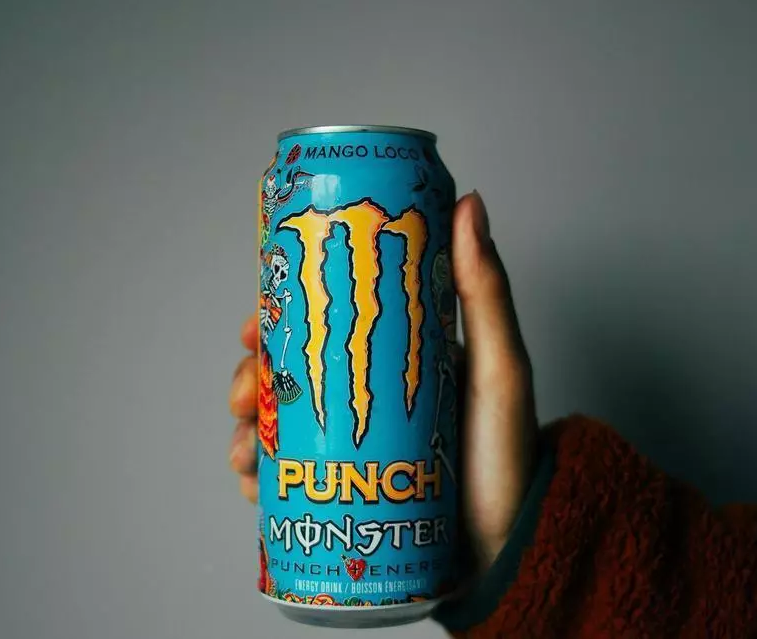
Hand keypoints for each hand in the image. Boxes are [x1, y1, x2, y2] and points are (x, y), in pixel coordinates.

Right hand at [228, 192, 536, 571]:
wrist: (510, 555)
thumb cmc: (512, 461)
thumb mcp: (500, 370)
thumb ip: (486, 293)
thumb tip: (467, 203)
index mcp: (400, 359)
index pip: (328, 325)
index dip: (279, 321)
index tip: (252, 326)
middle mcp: (371, 399)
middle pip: (291, 375)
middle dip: (253, 380)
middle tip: (246, 395)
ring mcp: (354, 448)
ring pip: (280, 426)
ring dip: (246, 429)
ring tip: (244, 448)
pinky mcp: (343, 493)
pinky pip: (287, 479)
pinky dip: (257, 477)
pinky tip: (252, 482)